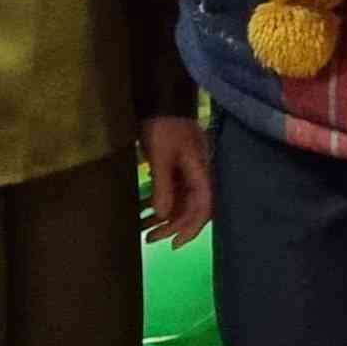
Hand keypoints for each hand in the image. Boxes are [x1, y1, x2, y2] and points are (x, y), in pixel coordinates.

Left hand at [141, 117, 212, 245]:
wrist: (160, 101)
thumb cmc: (163, 127)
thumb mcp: (160, 156)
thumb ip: (164, 187)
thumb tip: (163, 216)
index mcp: (202, 172)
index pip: (203, 207)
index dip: (191, 228)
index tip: (174, 244)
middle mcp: (199, 175)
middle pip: (192, 209)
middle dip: (172, 226)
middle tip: (150, 239)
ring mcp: (189, 172)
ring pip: (180, 202)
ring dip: (164, 217)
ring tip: (143, 229)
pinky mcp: (178, 168)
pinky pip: (172, 192)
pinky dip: (159, 203)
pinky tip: (143, 210)